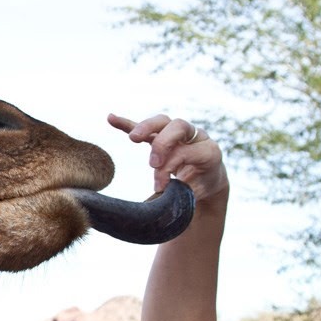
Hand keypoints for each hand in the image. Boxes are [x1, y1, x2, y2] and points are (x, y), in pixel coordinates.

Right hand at [108, 112, 228, 206]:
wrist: (208, 181)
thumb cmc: (199, 190)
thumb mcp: (194, 195)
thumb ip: (178, 195)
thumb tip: (155, 201)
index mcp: (209, 152)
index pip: (185, 152)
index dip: (170, 168)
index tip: (161, 187)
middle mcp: (196, 137)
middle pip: (178, 126)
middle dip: (162, 144)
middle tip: (152, 164)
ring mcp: (179, 134)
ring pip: (163, 122)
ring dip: (146, 128)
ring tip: (133, 138)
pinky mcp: (162, 135)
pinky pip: (145, 127)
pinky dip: (127, 123)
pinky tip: (111, 118)